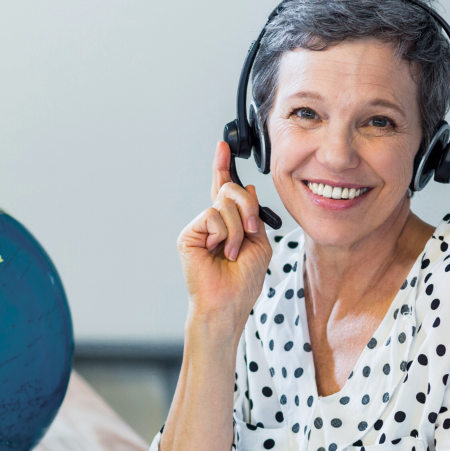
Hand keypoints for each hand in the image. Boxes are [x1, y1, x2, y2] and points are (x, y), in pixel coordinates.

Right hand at [178, 142, 274, 323]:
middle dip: (247, 207)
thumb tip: (247, 186)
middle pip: (231, 190)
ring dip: (237, 229)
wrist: (229, 303)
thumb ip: (254, 215)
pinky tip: (220, 251)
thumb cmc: (243, 280)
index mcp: (229, 223)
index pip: (225, 190)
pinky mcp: (189, 234)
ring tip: (232, 252)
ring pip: (224, 204)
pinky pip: (212, 216)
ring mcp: (199, 228)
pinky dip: (223, 234)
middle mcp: (212, 223)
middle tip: (250, 230)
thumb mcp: (260, 243)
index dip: (223, 167)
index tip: (223, 147)